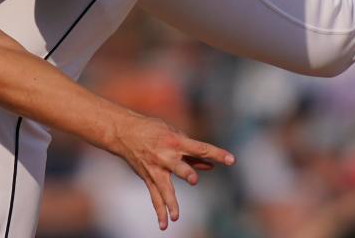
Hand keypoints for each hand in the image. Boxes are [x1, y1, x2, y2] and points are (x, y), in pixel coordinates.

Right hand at [112, 112, 234, 229]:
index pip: (200, 148)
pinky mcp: (147, 177)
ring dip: (170, 202)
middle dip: (186, 173)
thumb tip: (210, 165)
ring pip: (164, 187)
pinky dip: (160, 211)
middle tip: (193, 180)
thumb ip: (191, 151)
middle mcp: (165, 156)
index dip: (217, 153)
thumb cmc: (153, 130)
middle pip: (179, 167)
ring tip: (176, 216)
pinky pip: (154, 196)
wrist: (123, 132)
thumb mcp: (172, 133)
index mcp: (175, 141)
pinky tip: (164, 225)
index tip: (231, 160)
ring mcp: (155, 168)